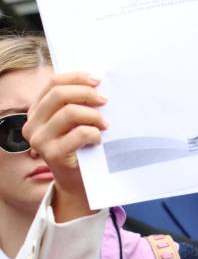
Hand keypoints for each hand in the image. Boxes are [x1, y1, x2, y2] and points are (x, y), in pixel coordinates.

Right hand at [23, 72, 107, 221]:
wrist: (78, 181)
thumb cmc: (81, 146)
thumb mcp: (76, 121)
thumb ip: (78, 103)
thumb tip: (98, 83)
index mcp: (37, 110)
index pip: (53, 83)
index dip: (76, 78)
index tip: (97, 81)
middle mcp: (32, 123)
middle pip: (59, 94)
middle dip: (87, 93)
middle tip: (105, 101)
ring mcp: (39, 140)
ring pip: (69, 112)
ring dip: (94, 116)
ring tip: (104, 124)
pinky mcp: (52, 154)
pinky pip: (79, 133)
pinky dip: (94, 133)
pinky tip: (99, 139)